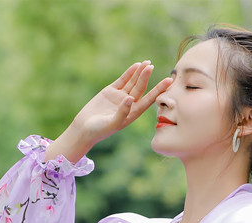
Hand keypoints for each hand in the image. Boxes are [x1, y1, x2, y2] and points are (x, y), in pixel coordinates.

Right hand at [46, 62, 172, 162]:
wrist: (83, 129)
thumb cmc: (98, 131)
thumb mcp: (111, 124)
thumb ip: (122, 112)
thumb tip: (130, 98)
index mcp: (132, 114)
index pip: (148, 100)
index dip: (158, 90)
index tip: (168, 81)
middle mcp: (129, 104)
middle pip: (140, 88)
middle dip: (146, 77)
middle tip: (151, 66)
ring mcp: (120, 97)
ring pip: (133, 82)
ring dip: (140, 73)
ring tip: (147, 63)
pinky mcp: (110, 91)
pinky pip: (122, 80)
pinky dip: (129, 73)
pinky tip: (136, 66)